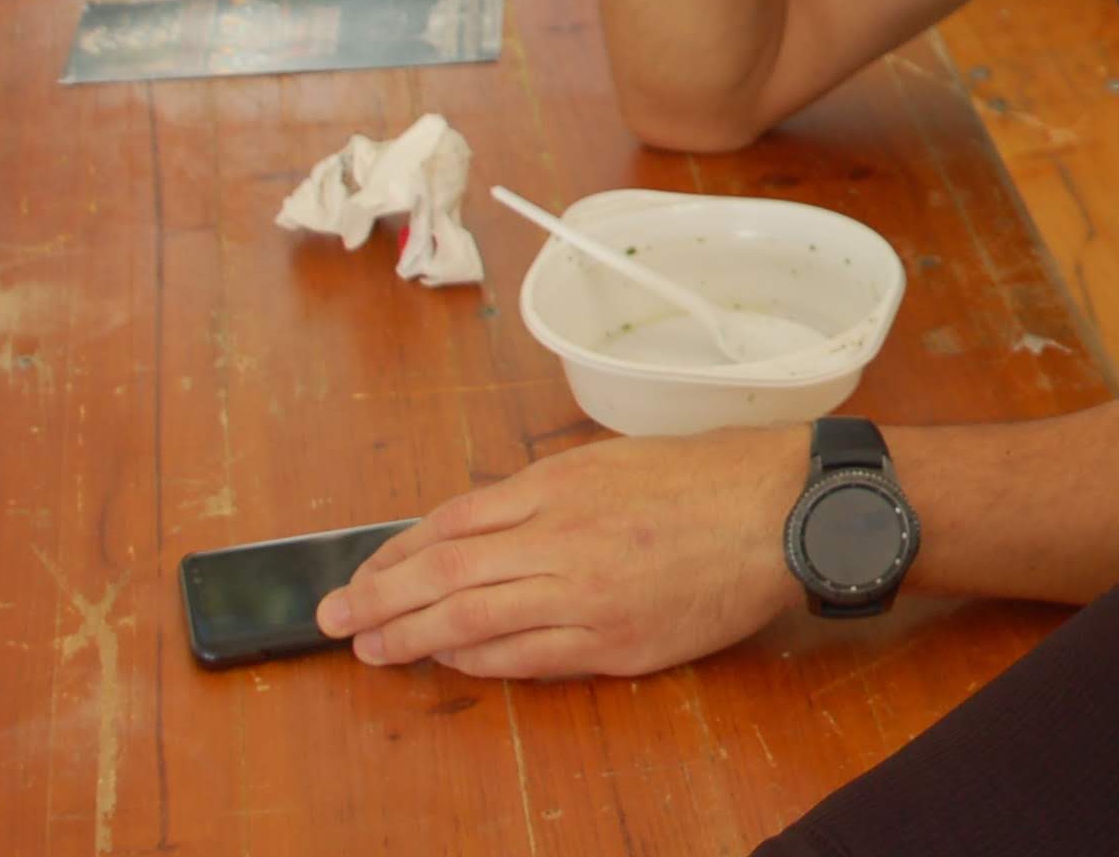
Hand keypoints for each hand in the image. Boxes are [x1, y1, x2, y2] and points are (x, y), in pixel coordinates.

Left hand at [315, 426, 807, 677]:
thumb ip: (551, 492)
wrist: (784, 511)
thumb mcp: (616, 460)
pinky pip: (527, 657)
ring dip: (413, 636)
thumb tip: (487, 527)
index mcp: (561, 483)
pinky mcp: (615, 642)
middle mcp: (563, 537)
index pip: (452, 520)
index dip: (396, 551)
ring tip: (374, 647)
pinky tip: (451, 659)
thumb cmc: (711, 478)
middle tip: (334, 617)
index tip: (366, 569)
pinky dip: (479, 659)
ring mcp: (586, 594)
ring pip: (473, 619)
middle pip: (444, 572)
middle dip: (378, 598)